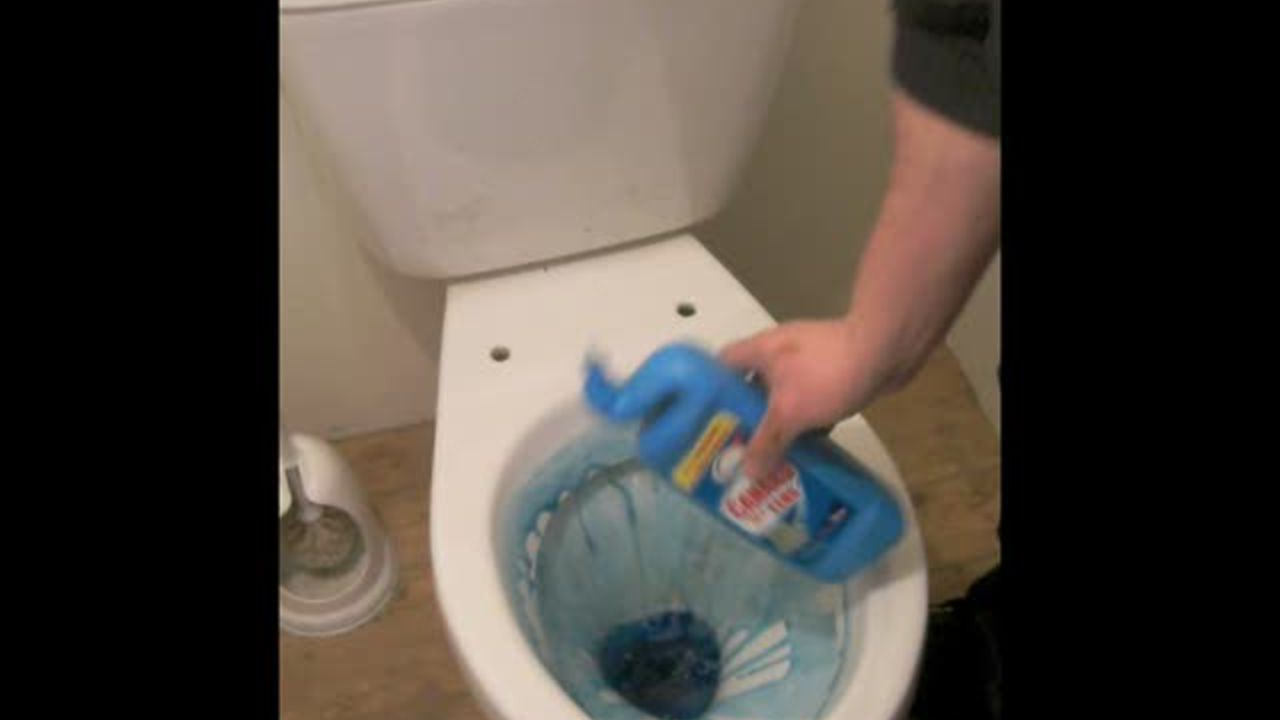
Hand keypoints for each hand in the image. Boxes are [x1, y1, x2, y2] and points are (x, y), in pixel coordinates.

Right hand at [719, 318, 908, 480]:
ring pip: (780, 397)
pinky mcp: (829, 374)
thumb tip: (747, 473)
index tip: (701, 420)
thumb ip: (766, 442)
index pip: (719, 366)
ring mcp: (805, 363)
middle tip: (732, 449)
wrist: (884, 350)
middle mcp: (777, 354)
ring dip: (775, 424)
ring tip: (763, 457)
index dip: (706, 390)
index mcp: (759, 351)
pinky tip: (802, 450)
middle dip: (742, 417)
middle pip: (748, 386)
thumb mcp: (789, 411)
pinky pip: (806, 402)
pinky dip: (804, 423)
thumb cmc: (826, 373)